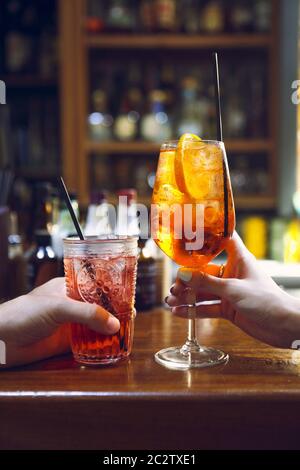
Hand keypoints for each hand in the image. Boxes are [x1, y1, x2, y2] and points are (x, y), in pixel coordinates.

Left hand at [0, 278, 119, 367]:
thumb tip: (114, 324)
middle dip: (115, 312)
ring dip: (109, 330)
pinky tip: (111, 347)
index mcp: (69, 287)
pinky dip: (100, 345)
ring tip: (126, 333)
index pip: (96, 286)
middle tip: (132, 318)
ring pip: (95, 325)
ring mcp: (69, 324)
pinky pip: (88, 343)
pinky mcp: (66, 342)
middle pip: (99, 307)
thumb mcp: (58, 307)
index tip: (129, 298)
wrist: (1, 340)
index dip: (113, 292)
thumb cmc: (23, 313)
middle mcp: (71, 304)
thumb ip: (87, 314)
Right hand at [166, 232, 299, 348]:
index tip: (190, 233)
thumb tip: (184, 276)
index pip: (223, 239)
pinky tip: (179, 312)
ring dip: (187, 296)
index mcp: (239, 259)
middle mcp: (232, 273)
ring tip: (170, 301)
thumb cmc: (267, 300)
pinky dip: (193, 310)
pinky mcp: (228, 309)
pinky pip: (207, 308)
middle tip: (174, 285)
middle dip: (188, 278)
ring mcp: (229, 292)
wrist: (283, 327)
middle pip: (204, 271)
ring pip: (203, 292)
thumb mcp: (234, 290)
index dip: (209, 235)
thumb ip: (208, 284)